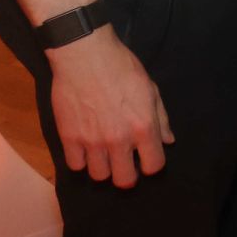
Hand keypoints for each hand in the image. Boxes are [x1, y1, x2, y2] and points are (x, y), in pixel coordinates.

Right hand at [46, 25, 174, 187]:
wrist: (85, 55)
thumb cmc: (122, 68)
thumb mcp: (151, 89)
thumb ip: (161, 119)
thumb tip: (167, 141)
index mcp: (143, 127)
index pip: (154, 166)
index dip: (151, 164)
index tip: (146, 158)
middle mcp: (119, 140)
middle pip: (124, 180)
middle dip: (127, 174)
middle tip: (124, 162)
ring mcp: (92, 141)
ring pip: (99, 176)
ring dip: (103, 168)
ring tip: (104, 155)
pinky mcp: (69, 138)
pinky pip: (75, 166)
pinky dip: (81, 160)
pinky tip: (85, 149)